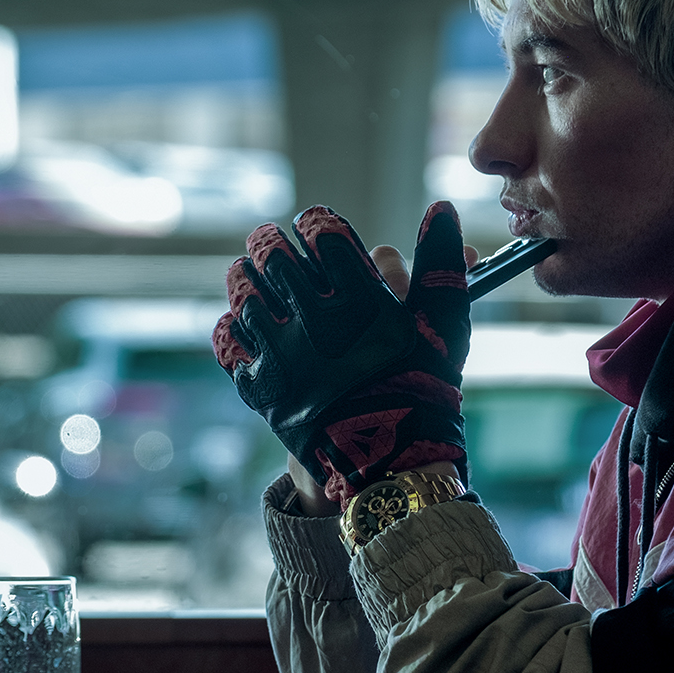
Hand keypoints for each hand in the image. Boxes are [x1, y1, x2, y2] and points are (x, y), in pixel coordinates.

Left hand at [214, 203, 476, 505]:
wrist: (392, 465)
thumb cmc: (423, 388)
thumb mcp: (443, 324)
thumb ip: (442, 264)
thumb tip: (441, 208)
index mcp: (360, 298)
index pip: (323, 235)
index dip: (317, 224)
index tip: (316, 228)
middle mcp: (316, 319)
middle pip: (274, 256)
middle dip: (270, 243)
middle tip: (269, 242)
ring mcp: (284, 354)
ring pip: (245, 293)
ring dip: (245, 277)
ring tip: (248, 273)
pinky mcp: (260, 387)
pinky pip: (230, 343)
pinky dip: (233, 327)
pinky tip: (243, 323)